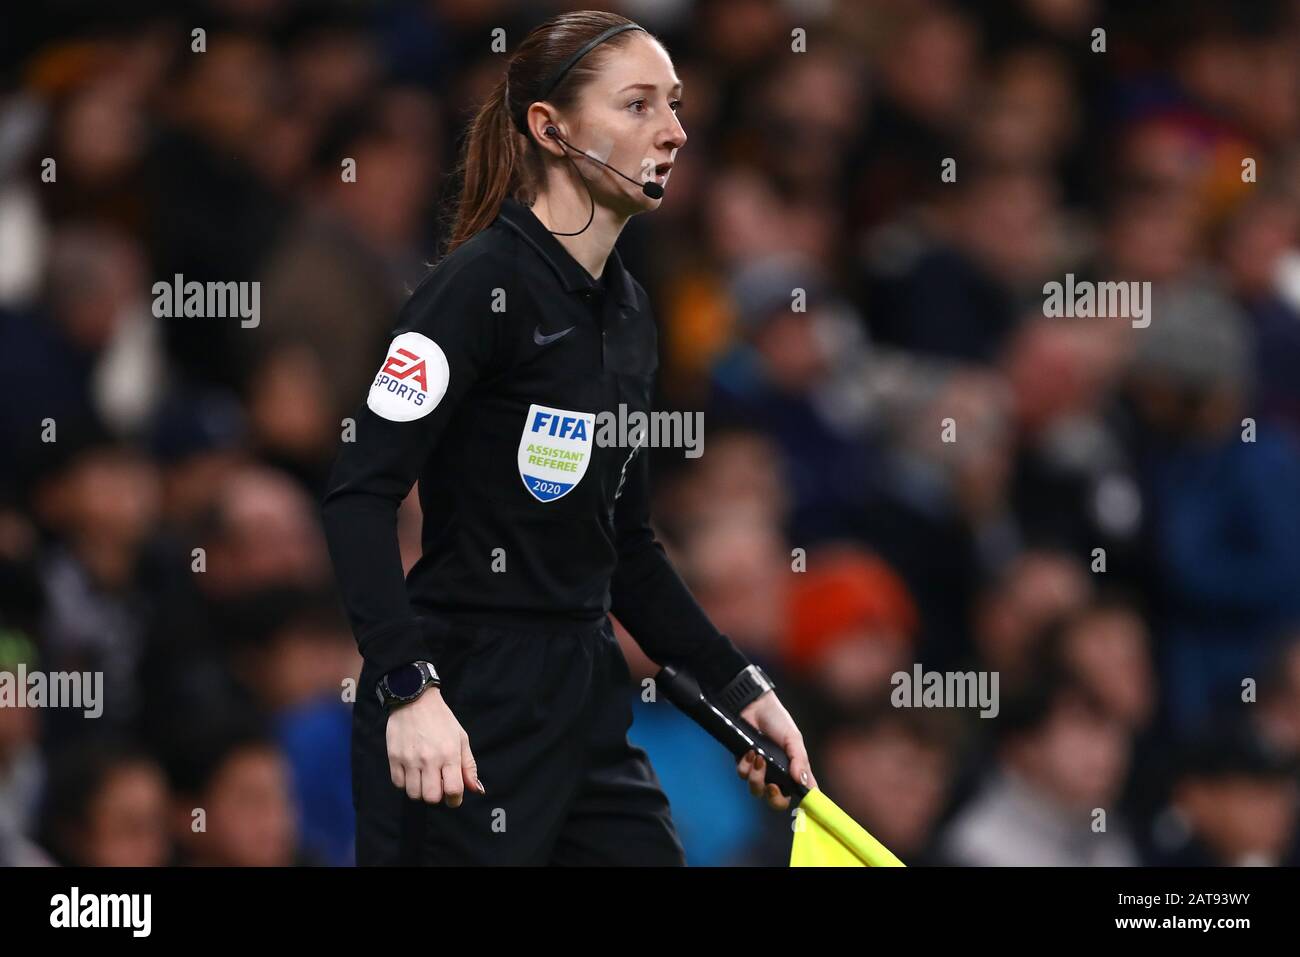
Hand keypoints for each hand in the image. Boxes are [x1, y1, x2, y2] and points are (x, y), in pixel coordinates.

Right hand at [385, 688, 484, 806]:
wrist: (414, 699)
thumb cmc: (441, 719)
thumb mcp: (461, 738)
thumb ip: (469, 766)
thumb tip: (476, 789)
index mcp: (449, 753)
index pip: (453, 790)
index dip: (455, 800)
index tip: (453, 797)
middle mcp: (429, 758)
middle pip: (431, 797)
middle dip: (437, 796)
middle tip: (438, 785)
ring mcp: (409, 759)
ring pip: (413, 794)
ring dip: (420, 791)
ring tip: (424, 778)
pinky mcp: (393, 757)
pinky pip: (398, 784)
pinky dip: (405, 783)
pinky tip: (411, 772)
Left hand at [735, 692, 816, 810]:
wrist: (753, 706)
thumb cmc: (777, 721)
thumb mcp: (793, 739)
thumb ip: (799, 760)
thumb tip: (803, 782)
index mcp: (793, 770)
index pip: (801, 794)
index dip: (803, 805)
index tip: (801, 806)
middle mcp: (777, 774)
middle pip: (776, 801)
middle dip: (773, 798)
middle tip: (772, 786)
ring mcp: (760, 771)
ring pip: (756, 790)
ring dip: (756, 778)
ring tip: (758, 758)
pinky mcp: (744, 763)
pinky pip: (743, 775)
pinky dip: (745, 766)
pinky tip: (749, 752)